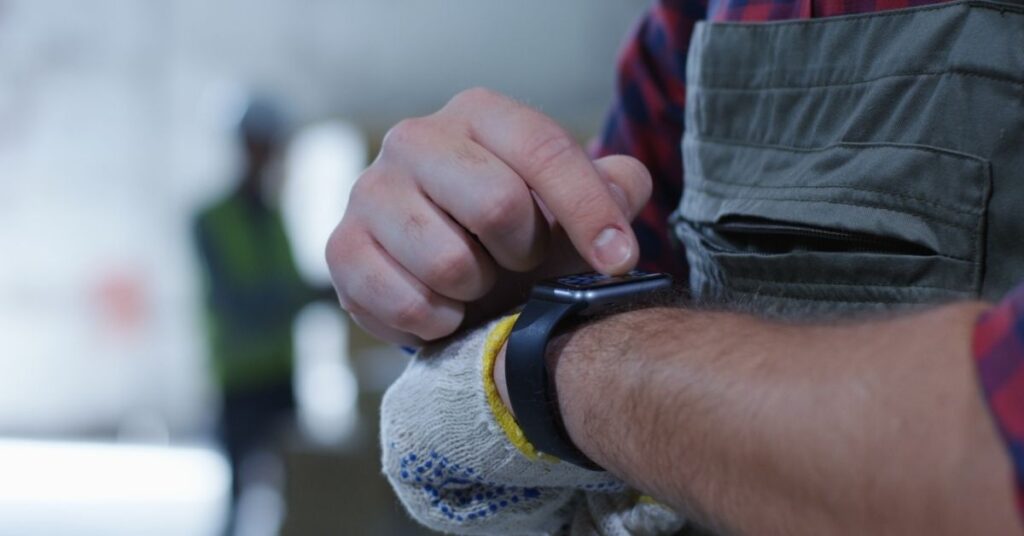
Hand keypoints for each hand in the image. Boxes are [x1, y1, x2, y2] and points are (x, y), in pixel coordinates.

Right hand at [326, 87, 651, 344]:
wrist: (447, 270)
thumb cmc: (515, 232)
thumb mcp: (568, 206)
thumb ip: (611, 187)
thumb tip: (628, 185)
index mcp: (478, 115)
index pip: (544, 151)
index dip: (590, 211)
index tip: (619, 260)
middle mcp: (415, 139)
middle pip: (496, 204)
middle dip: (525, 253)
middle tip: (521, 264)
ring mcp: (370, 191)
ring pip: (449, 263)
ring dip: (478, 291)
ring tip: (476, 283)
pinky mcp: (341, 248)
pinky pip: (406, 303)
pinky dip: (438, 321)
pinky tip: (443, 309)